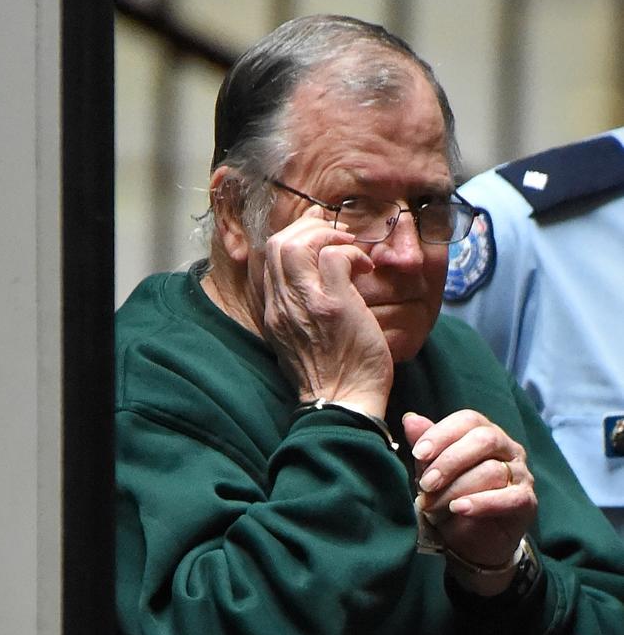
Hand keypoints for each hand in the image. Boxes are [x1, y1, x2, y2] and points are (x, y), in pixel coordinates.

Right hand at [262, 207, 393, 415]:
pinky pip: (334, 256)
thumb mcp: (301, 344)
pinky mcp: (331, 304)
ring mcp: (304, 303)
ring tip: (351, 250)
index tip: (319, 233)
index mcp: (274, 313)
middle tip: (338, 236)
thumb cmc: (334, 380)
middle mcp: (282, 305)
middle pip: (278, 243)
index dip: (294, 236)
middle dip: (309, 228)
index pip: (270, 258)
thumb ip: (300, 314)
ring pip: (298, 243)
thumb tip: (318, 286)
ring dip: (329, 237)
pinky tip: (365, 269)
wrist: (343, 406)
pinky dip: (352, 253)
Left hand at [403, 410, 536, 592]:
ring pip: (492, 470)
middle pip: (484, 439)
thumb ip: (426, 448)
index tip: (418, 454)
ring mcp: (520, 474)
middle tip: (426, 484)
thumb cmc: (451, 500)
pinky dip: (482, 503)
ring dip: (456, 489)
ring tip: (433, 506)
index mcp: (484, 433)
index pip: (468, 420)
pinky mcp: (526, 501)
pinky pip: (509, 498)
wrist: (472, 543)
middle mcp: (507, 448)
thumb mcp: (433, 474)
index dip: (442, 434)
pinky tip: (459, 509)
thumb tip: (410, 420)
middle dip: (450, 461)